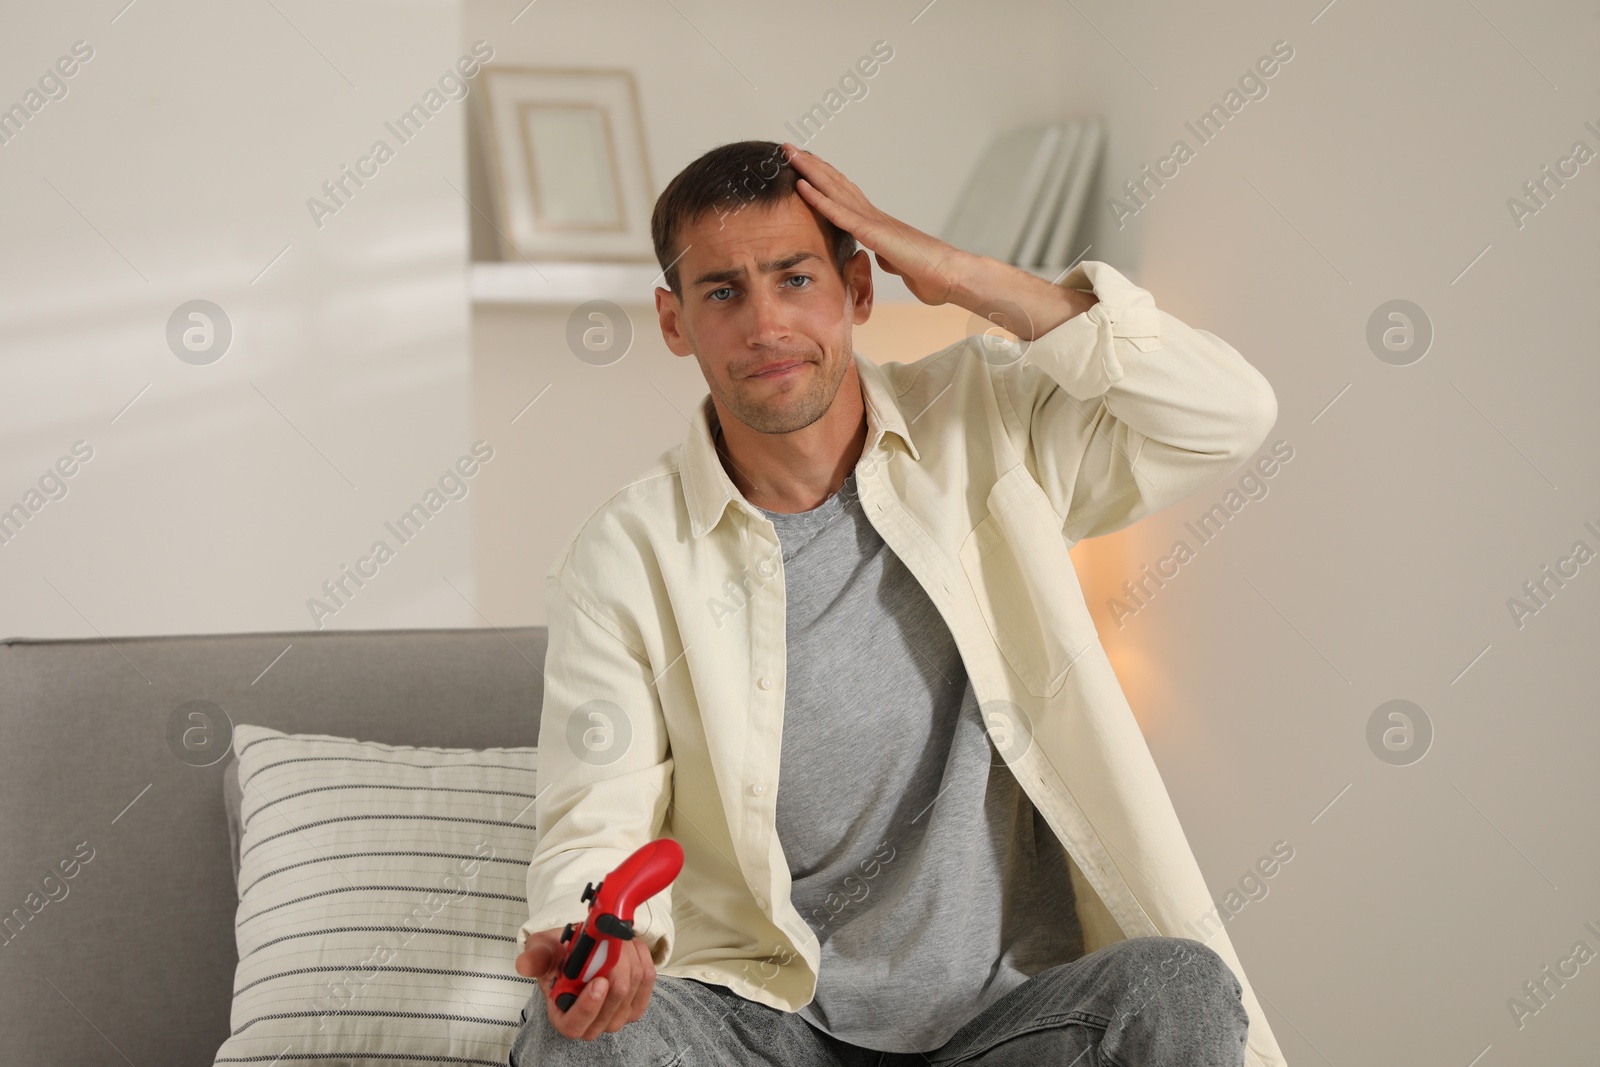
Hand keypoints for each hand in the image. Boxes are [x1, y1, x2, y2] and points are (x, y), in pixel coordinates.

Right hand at [516, 926, 657, 1040]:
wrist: (582, 951)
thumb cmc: (560, 956)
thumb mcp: (542, 952)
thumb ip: (534, 959)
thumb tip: (523, 965)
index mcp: (563, 1017)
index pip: (577, 1025)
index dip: (590, 1006)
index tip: (598, 982)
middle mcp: (592, 1023)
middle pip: (614, 1001)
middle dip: (614, 965)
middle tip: (606, 941)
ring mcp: (617, 1016)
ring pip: (632, 987)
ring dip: (626, 956)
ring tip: (613, 940)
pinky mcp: (637, 1003)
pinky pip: (647, 979)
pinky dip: (640, 956)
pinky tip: (629, 946)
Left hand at [782, 141, 970, 306]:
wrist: (952, 276)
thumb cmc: (930, 273)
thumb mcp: (897, 264)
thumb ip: (885, 255)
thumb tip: (880, 254)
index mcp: (876, 223)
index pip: (843, 195)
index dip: (823, 179)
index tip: (804, 166)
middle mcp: (872, 215)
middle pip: (836, 183)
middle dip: (811, 165)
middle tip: (788, 148)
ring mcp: (873, 221)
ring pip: (835, 190)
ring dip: (810, 171)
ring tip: (790, 153)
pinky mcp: (874, 234)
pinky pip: (842, 214)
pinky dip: (820, 199)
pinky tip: (802, 186)